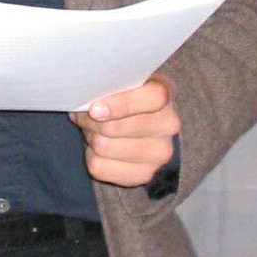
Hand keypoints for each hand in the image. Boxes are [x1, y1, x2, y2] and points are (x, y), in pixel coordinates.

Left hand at [69, 74, 179, 188]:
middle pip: (116, 127)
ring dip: (91, 137)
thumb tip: (88, 102)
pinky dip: (91, 157)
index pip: (153, 98)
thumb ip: (106, 85)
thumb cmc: (118, 97)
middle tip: (88, 115)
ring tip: (93, 130)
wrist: (129, 124)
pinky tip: (99, 149)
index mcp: (162, 92)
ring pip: (104, 147)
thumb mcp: (115, 82)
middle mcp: (168, 124)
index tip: (94, 109)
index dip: (122, 104)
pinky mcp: (145, 174)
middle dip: (92, 121)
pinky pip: (99, 167)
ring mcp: (160, 152)